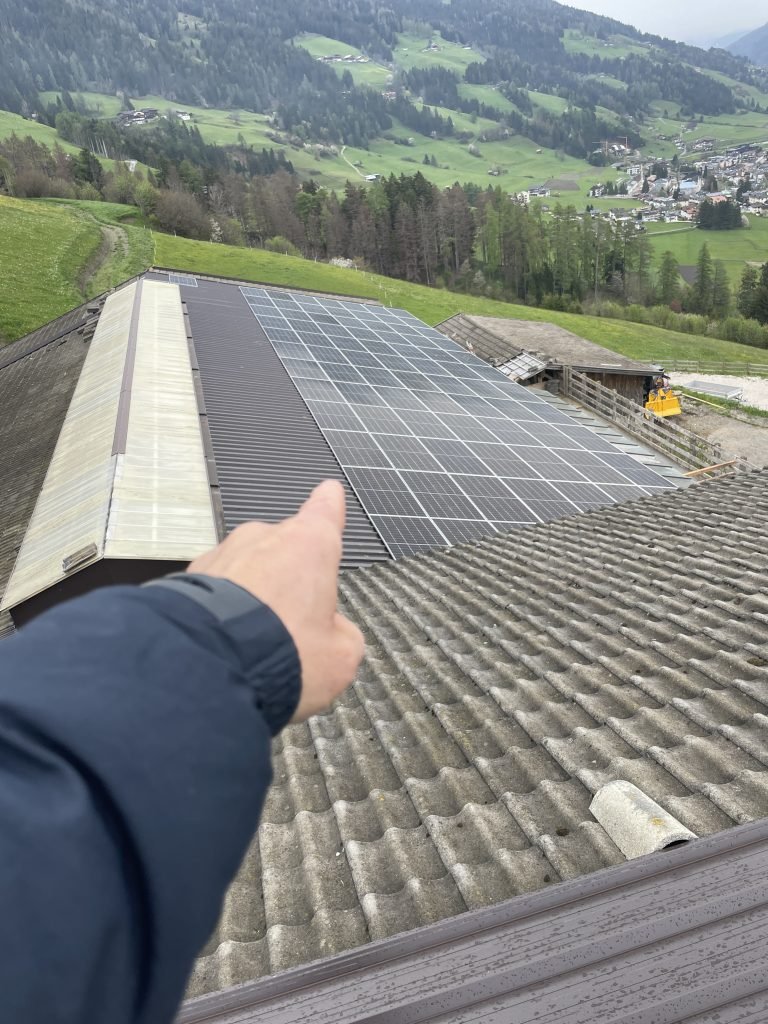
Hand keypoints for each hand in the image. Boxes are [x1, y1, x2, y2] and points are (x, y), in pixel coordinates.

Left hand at [187, 480, 364, 721]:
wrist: (211, 663)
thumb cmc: (285, 651)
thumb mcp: (339, 656)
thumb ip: (341, 636)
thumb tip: (331, 633)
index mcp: (309, 544)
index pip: (324, 512)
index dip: (328, 505)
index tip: (329, 493)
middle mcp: (264, 537)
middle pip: (284, 553)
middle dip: (287, 583)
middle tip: (289, 630)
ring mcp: (224, 553)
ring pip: (247, 572)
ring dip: (252, 598)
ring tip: (252, 644)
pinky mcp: (190, 576)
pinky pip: (216, 591)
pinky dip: (221, 611)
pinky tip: (224, 643)